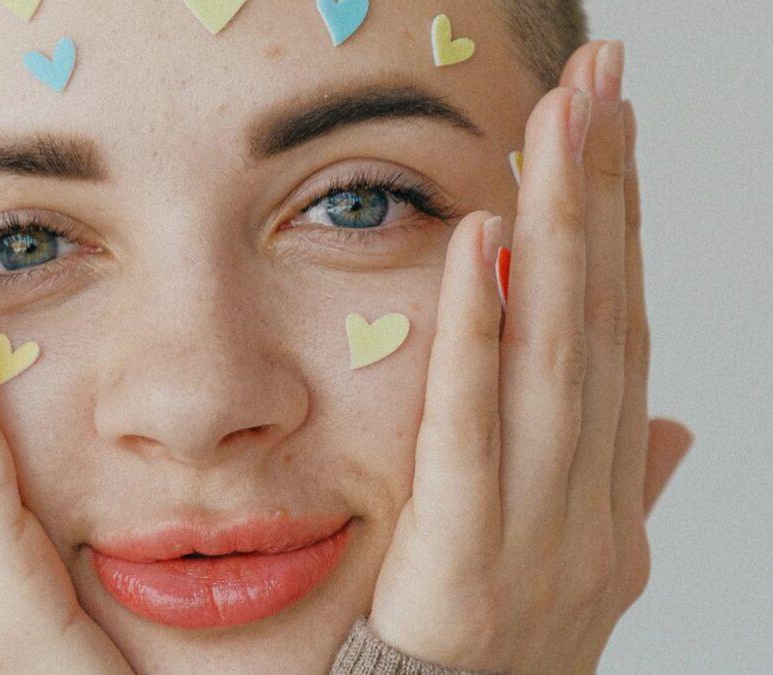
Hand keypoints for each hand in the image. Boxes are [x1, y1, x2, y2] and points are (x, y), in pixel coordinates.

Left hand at [365, 41, 693, 672]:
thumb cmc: (505, 651)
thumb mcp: (577, 562)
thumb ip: (619, 484)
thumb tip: (670, 426)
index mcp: (609, 488)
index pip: (619, 334)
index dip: (623, 229)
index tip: (610, 134)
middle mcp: (593, 495)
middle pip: (603, 320)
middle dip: (606, 192)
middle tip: (601, 80)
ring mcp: (543, 525)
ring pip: (559, 353)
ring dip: (564, 229)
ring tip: (562, 121)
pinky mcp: (469, 551)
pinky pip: (475, 425)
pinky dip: (481, 330)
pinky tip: (484, 241)